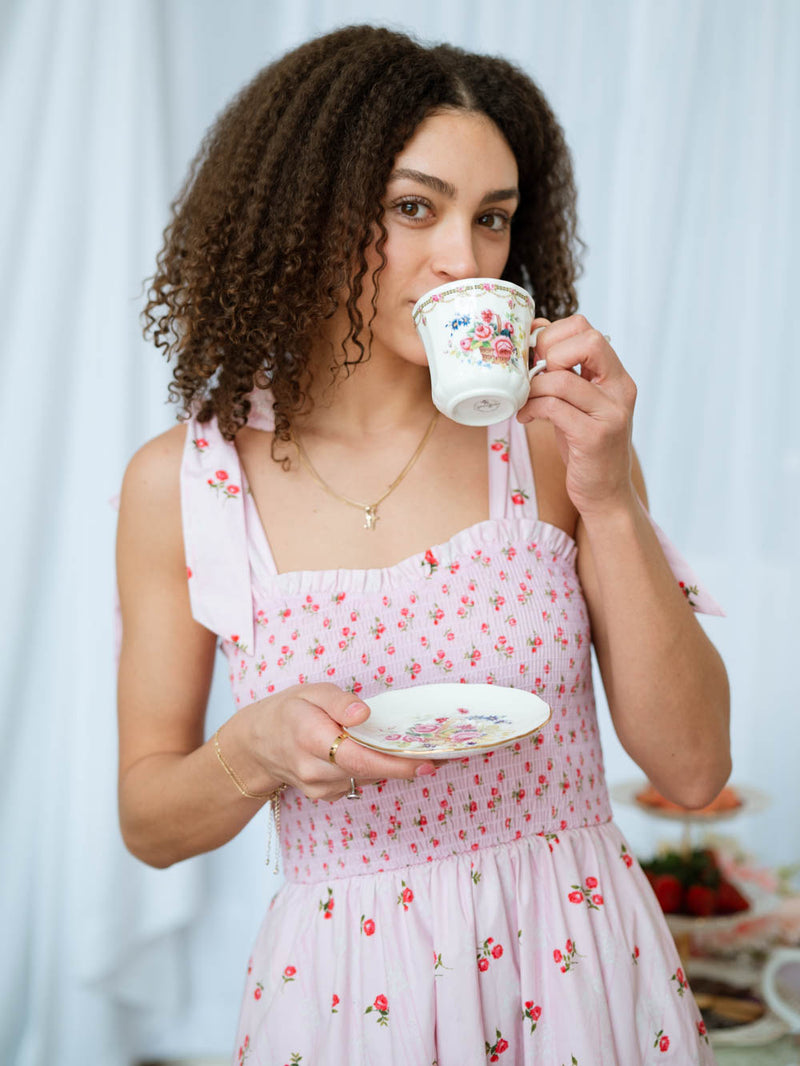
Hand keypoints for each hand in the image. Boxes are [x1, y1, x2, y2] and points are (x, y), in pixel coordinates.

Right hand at [245, 683, 436, 800]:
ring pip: (366, 778)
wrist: (257, 745)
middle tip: (445, 756)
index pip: (358, 757)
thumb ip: (337, 701)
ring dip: (395, 768)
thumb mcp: (309, 691)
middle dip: (407, 766)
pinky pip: (358, 782)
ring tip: (427, 753)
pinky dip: (377, 771)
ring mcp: (319, 788)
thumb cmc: (288, 711)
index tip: (427, 761)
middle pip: (368, 772)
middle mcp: (314, 769)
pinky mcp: (325, 795)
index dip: (395, 763)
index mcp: (309, 737)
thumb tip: (363, 713)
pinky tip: (392, 758)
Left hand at [519, 314, 636, 516]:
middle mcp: (620, 389)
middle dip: (548, 351)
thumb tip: (535, 329)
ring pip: (562, 379)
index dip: (555, 335)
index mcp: (616, 375)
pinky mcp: (595, 437)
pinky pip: (554, 408)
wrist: (605, 493)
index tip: (537, 358)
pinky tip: (526, 418)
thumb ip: (564, 371)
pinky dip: (532, 409)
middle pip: (587, 341)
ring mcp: (611, 413)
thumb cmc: (585, 446)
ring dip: (532, 388)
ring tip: (524, 402)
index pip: (588, 330)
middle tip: (533, 375)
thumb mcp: (578, 403)